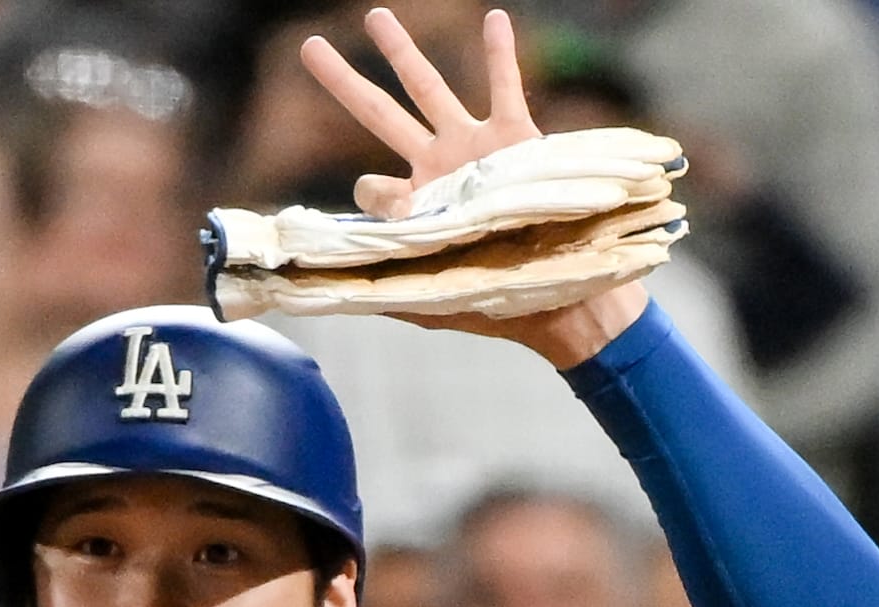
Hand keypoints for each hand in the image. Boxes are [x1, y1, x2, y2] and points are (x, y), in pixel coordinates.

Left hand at [300, 7, 649, 363]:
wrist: (568, 299)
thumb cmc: (505, 303)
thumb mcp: (438, 305)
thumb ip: (390, 291)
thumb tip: (338, 285)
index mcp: (419, 208)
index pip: (371, 187)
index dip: (369, 194)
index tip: (392, 211)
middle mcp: (440, 169)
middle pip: (380, 114)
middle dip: (344, 82)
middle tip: (310, 48)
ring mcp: (476, 150)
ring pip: (430, 89)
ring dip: (402, 52)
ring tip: (375, 16)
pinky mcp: (518, 141)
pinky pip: (505, 88)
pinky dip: (500, 56)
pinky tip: (494, 19)